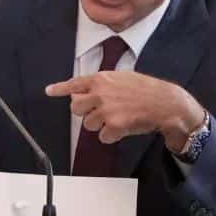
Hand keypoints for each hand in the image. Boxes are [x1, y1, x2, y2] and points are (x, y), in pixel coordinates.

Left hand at [45, 71, 202, 148]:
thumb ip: (102, 85)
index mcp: (101, 79)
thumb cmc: (146, 90)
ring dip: (100, 125)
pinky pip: (102, 136)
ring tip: (117, 118)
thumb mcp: (122, 78)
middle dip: (85, 113)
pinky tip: (123, 127)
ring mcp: (106, 109)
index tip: (49, 91)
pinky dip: (111, 135)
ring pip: (88, 125)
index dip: (60, 89)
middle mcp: (100, 93)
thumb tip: (83, 94)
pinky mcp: (114, 125)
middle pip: (76, 109)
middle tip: (99, 112)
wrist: (166, 103)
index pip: (75, 84)